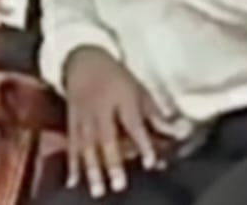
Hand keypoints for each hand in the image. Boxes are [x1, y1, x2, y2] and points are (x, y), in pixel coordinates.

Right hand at [62, 46, 164, 197]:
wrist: (84, 59)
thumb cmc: (116, 76)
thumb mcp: (139, 89)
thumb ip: (154, 114)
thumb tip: (175, 133)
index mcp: (122, 97)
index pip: (133, 123)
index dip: (143, 143)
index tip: (150, 161)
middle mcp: (101, 108)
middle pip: (107, 137)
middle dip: (113, 161)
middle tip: (119, 184)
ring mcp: (84, 115)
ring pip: (87, 144)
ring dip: (91, 168)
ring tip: (97, 189)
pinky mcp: (71, 120)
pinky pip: (71, 144)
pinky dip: (72, 163)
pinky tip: (74, 181)